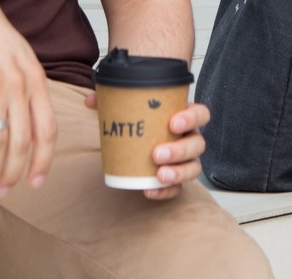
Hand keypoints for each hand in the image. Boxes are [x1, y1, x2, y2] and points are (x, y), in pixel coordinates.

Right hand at [0, 0, 57, 196]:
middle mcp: (18, 83)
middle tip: (4, 190)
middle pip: (23, 141)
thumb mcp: (18, 56)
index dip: (43, 160)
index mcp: (35, 78)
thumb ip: (25, 86)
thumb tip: (29, 121)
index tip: (35, 182)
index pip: (47, 129)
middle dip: (14, 172)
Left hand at [83, 94, 209, 199]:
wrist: (133, 147)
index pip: (200, 114)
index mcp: (183, 117)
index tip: (173, 123)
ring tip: (160, 175)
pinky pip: (178, 189)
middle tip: (157, 153)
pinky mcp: (175, 180)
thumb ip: (111, 99)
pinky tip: (149, 191)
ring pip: (194, 167)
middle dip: (180, 150)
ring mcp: (185, 161)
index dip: (192, 118)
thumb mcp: (126, 108)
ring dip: (179, 172)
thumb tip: (91, 101)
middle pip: (197, 144)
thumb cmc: (139, 124)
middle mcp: (189, 139)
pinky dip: (165, 191)